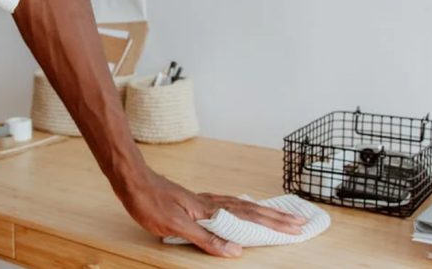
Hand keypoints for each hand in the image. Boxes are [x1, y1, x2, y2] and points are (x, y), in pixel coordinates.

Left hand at [120, 173, 306, 256]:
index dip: (273, 224)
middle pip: (251, 209)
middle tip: (300, 222)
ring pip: (241, 205)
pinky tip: (242, 207)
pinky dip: (243, 206)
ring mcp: (203, 199)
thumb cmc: (149, 202)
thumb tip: (234, 250)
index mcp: (210, 209)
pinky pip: (228, 203)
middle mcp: (211, 202)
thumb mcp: (175, 225)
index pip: (250, 217)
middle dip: (276, 218)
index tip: (295, 227)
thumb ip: (206, 237)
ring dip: (263, 211)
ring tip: (280, 215)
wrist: (131, 180)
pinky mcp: (194, 199)